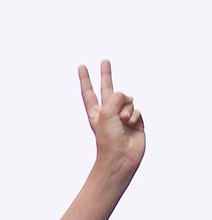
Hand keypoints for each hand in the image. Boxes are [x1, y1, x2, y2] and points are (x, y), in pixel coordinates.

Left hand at [79, 59, 144, 177]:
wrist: (120, 158)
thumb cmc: (109, 138)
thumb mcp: (107, 112)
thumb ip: (116, 97)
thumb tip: (128, 98)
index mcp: (96, 112)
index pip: (89, 92)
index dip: (85, 79)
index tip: (81, 66)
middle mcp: (109, 113)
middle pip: (108, 89)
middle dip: (106, 75)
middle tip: (105, 61)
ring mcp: (122, 117)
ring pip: (128, 100)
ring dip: (126, 108)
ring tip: (122, 122)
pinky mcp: (135, 122)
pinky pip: (137, 109)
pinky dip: (134, 116)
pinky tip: (130, 125)